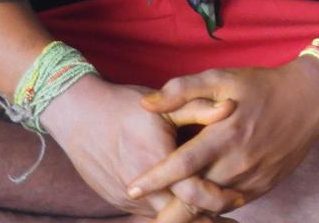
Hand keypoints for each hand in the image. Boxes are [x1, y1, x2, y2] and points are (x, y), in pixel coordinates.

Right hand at [40, 74, 234, 217]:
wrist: (78, 116)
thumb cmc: (124, 107)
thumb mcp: (165, 106)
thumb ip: (198, 109)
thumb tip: (230, 107)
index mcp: (154, 162)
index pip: (192, 193)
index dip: (218, 198)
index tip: (239, 197)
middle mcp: (138, 188)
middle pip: (179, 215)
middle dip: (206, 214)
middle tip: (232, 209)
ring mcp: (125, 198)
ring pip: (163, 217)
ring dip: (187, 215)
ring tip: (215, 212)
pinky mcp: (116, 201)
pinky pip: (149, 213)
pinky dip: (169, 211)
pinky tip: (187, 207)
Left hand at [128, 58, 318, 221]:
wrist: (310, 99)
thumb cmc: (262, 86)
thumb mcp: (224, 78)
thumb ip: (183, 90)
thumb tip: (147, 103)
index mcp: (225, 134)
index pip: (182, 164)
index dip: (155, 179)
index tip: (132, 188)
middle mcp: (238, 161)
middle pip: (194, 196)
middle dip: (167, 209)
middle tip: (144, 211)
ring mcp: (252, 178)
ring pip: (211, 206)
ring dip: (188, 213)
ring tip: (166, 216)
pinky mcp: (263, 186)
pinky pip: (230, 205)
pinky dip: (211, 209)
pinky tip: (197, 208)